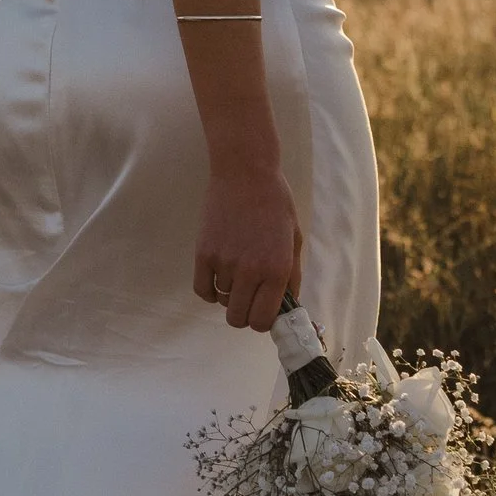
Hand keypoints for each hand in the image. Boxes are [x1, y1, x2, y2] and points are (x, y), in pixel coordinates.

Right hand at [193, 164, 302, 330]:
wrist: (245, 173)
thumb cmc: (275, 204)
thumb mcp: (294, 239)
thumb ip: (292, 276)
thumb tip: (288, 306)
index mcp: (277, 269)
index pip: (264, 320)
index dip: (263, 322)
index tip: (262, 313)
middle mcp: (251, 271)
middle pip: (239, 319)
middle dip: (244, 315)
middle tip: (247, 300)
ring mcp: (224, 263)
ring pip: (222, 301)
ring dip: (229, 293)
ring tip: (236, 268)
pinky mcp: (203, 254)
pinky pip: (202, 290)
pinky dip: (209, 290)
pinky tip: (217, 279)